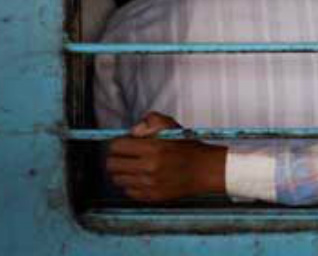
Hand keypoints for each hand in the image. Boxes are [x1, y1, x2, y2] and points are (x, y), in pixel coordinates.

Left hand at [106, 111, 226, 201]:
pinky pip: (128, 192)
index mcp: (152, 148)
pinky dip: (131, 185)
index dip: (118, 143)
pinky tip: (141, 178)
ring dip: (122, 172)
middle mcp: (148, 167)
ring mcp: (149, 184)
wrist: (205, 170)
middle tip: (124, 156)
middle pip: (112, 165)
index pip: (116, 147)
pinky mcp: (152, 196)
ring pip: (118, 179)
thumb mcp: (171, 126)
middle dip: (116, 158)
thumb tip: (133, 132)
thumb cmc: (188, 147)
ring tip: (133, 167)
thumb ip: (149, 121)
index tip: (123, 144)